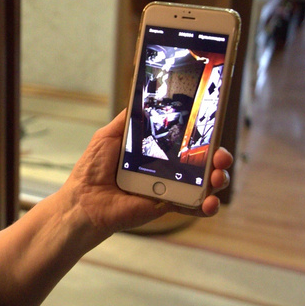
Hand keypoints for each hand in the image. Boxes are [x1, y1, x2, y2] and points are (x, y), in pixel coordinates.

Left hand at [57, 110, 232, 237]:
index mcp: (154, 151)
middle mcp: (165, 169)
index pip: (184, 141)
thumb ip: (127, 119)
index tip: (214, 127)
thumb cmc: (92, 169)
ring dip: (218, 179)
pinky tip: (211, 202)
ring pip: (204, 183)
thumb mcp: (108, 136)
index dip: (202, 136)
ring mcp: (168, 188)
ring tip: (217, 176)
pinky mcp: (166, 206)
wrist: (84, 200)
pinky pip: (193, 206)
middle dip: (218, 157)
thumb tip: (142, 98)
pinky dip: (207, 205)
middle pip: (202, 161)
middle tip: (220, 156)